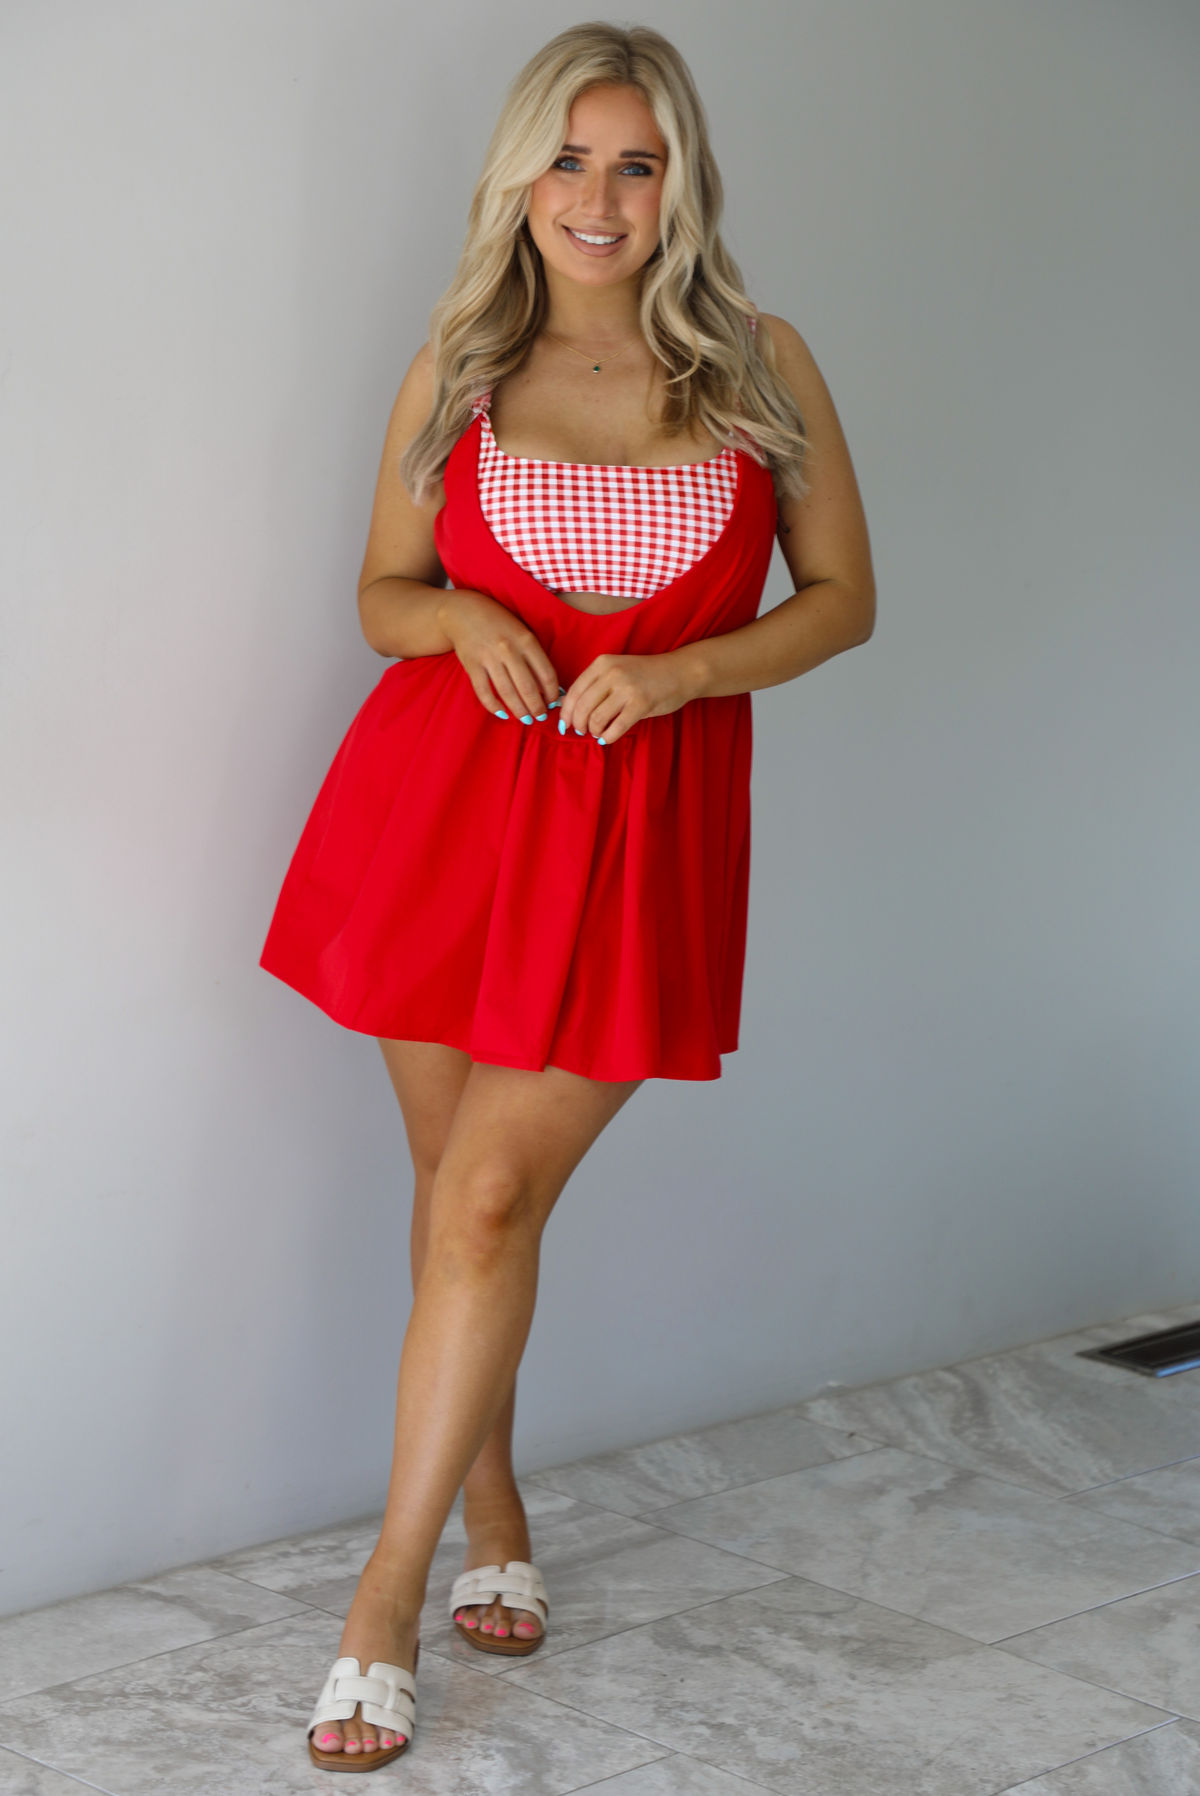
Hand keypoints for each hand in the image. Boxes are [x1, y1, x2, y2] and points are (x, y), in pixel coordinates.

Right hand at [439, 590, 560, 722]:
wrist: (463, 612)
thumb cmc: (499, 623)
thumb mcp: (521, 632)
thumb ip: (534, 655)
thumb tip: (548, 687)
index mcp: (526, 640)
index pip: (546, 673)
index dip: (553, 693)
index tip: (554, 703)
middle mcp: (508, 649)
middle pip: (528, 687)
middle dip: (537, 707)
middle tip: (541, 717)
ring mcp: (488, 658)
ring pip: (507, 692)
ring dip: (519, 710)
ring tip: (526, 719)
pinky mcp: (472, 665)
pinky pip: (484, 692)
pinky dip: (494, 706)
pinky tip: (503, 713)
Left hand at [558, 650, 702, 745]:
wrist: (680, 672)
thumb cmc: (645, 675)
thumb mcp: (616, 670)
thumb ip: (595, 685)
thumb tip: (569, 708)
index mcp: (602, 664)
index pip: (574, 691)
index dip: (566, 712)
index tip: (564, 724)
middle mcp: (612, 674)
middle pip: (582, 707)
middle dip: (578, 724)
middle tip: (581, 731)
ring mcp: (627, 689)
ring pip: (597, 718)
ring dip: (593, 731)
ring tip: (597, 733)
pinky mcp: (641, 704)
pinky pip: (616, 727)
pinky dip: (608, 736)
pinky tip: (607, 738)